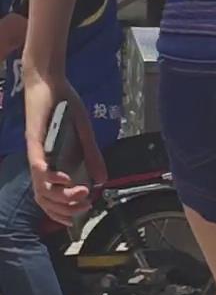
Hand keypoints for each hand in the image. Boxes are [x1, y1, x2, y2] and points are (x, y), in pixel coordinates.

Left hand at [24, 68, 107, 227]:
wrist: (50, 81)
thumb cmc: (64, 105)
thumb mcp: (84, 134)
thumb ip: (92, 156)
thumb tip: (102, 180)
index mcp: (50, 163)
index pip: (49, 197)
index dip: (61, 212)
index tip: (81, 214)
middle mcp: (40, 161)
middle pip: (44, 198)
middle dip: (65, 208)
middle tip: (86, 203)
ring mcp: (36, 151)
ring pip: (40, 186)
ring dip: (61, 195)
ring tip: (81, 192)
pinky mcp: (34, 140)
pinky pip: (37, 164)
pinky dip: (49, 176)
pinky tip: (64, 178)